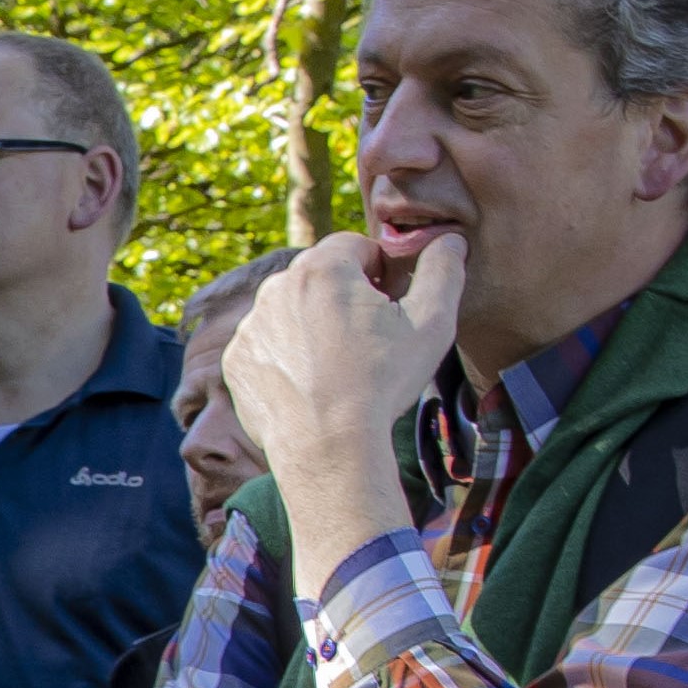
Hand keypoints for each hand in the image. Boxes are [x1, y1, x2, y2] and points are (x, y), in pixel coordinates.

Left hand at [225, 228, 468, 535]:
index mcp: (322, 268)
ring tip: (340, 363)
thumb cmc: (382, 383)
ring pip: (290, 309)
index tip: (389, 302)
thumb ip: (443, 270)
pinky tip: (311, 381)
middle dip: (345, 294)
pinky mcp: (237, 360)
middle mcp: (276, 289)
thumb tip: (450, 241)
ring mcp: (250, 326)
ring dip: (313, 322)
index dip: (379, 270)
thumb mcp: (432, 322)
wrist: (328, 446)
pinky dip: (286, 355)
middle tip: (368, 335)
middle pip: (319, 275)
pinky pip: (267, 344)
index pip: (355, 246)